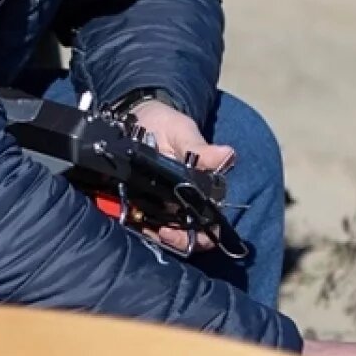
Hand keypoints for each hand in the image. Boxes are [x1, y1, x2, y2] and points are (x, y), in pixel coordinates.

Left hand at [130, 100, 234, 253]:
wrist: (136, 115)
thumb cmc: (166, 123)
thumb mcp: (182, 132)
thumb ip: (200, 149)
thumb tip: (228, 155)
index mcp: (201, 189)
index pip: (210, 224)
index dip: (200, 235)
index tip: (178, 229)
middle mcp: (183, 202)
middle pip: (186, 235)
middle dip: (174, 240)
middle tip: (159, 231)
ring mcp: (159, 204)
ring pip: (161, 233)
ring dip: (152, 234)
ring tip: (139, 222)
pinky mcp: (136, 203)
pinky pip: (137, 223)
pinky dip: (133, 225)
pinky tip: (127, 217)